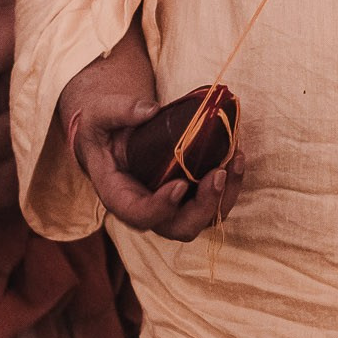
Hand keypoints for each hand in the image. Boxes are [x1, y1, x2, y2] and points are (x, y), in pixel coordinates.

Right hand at [70, 78, 245, 242]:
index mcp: (119, 195)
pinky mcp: (190, 195)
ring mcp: (172, 206)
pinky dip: (230, 183)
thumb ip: (119, 111)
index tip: (180, 185)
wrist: (113, 133)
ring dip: (225, 195)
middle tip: (218, 174)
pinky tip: (237, 155)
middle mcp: (148, 208)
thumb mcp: (99, 114)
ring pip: (204, 219)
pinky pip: (215, 201)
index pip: (139, 215)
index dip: (161, 207)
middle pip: (180, 227)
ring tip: (236, 159)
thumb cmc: (102, 127)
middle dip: (204, 207)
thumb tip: (150, 110)